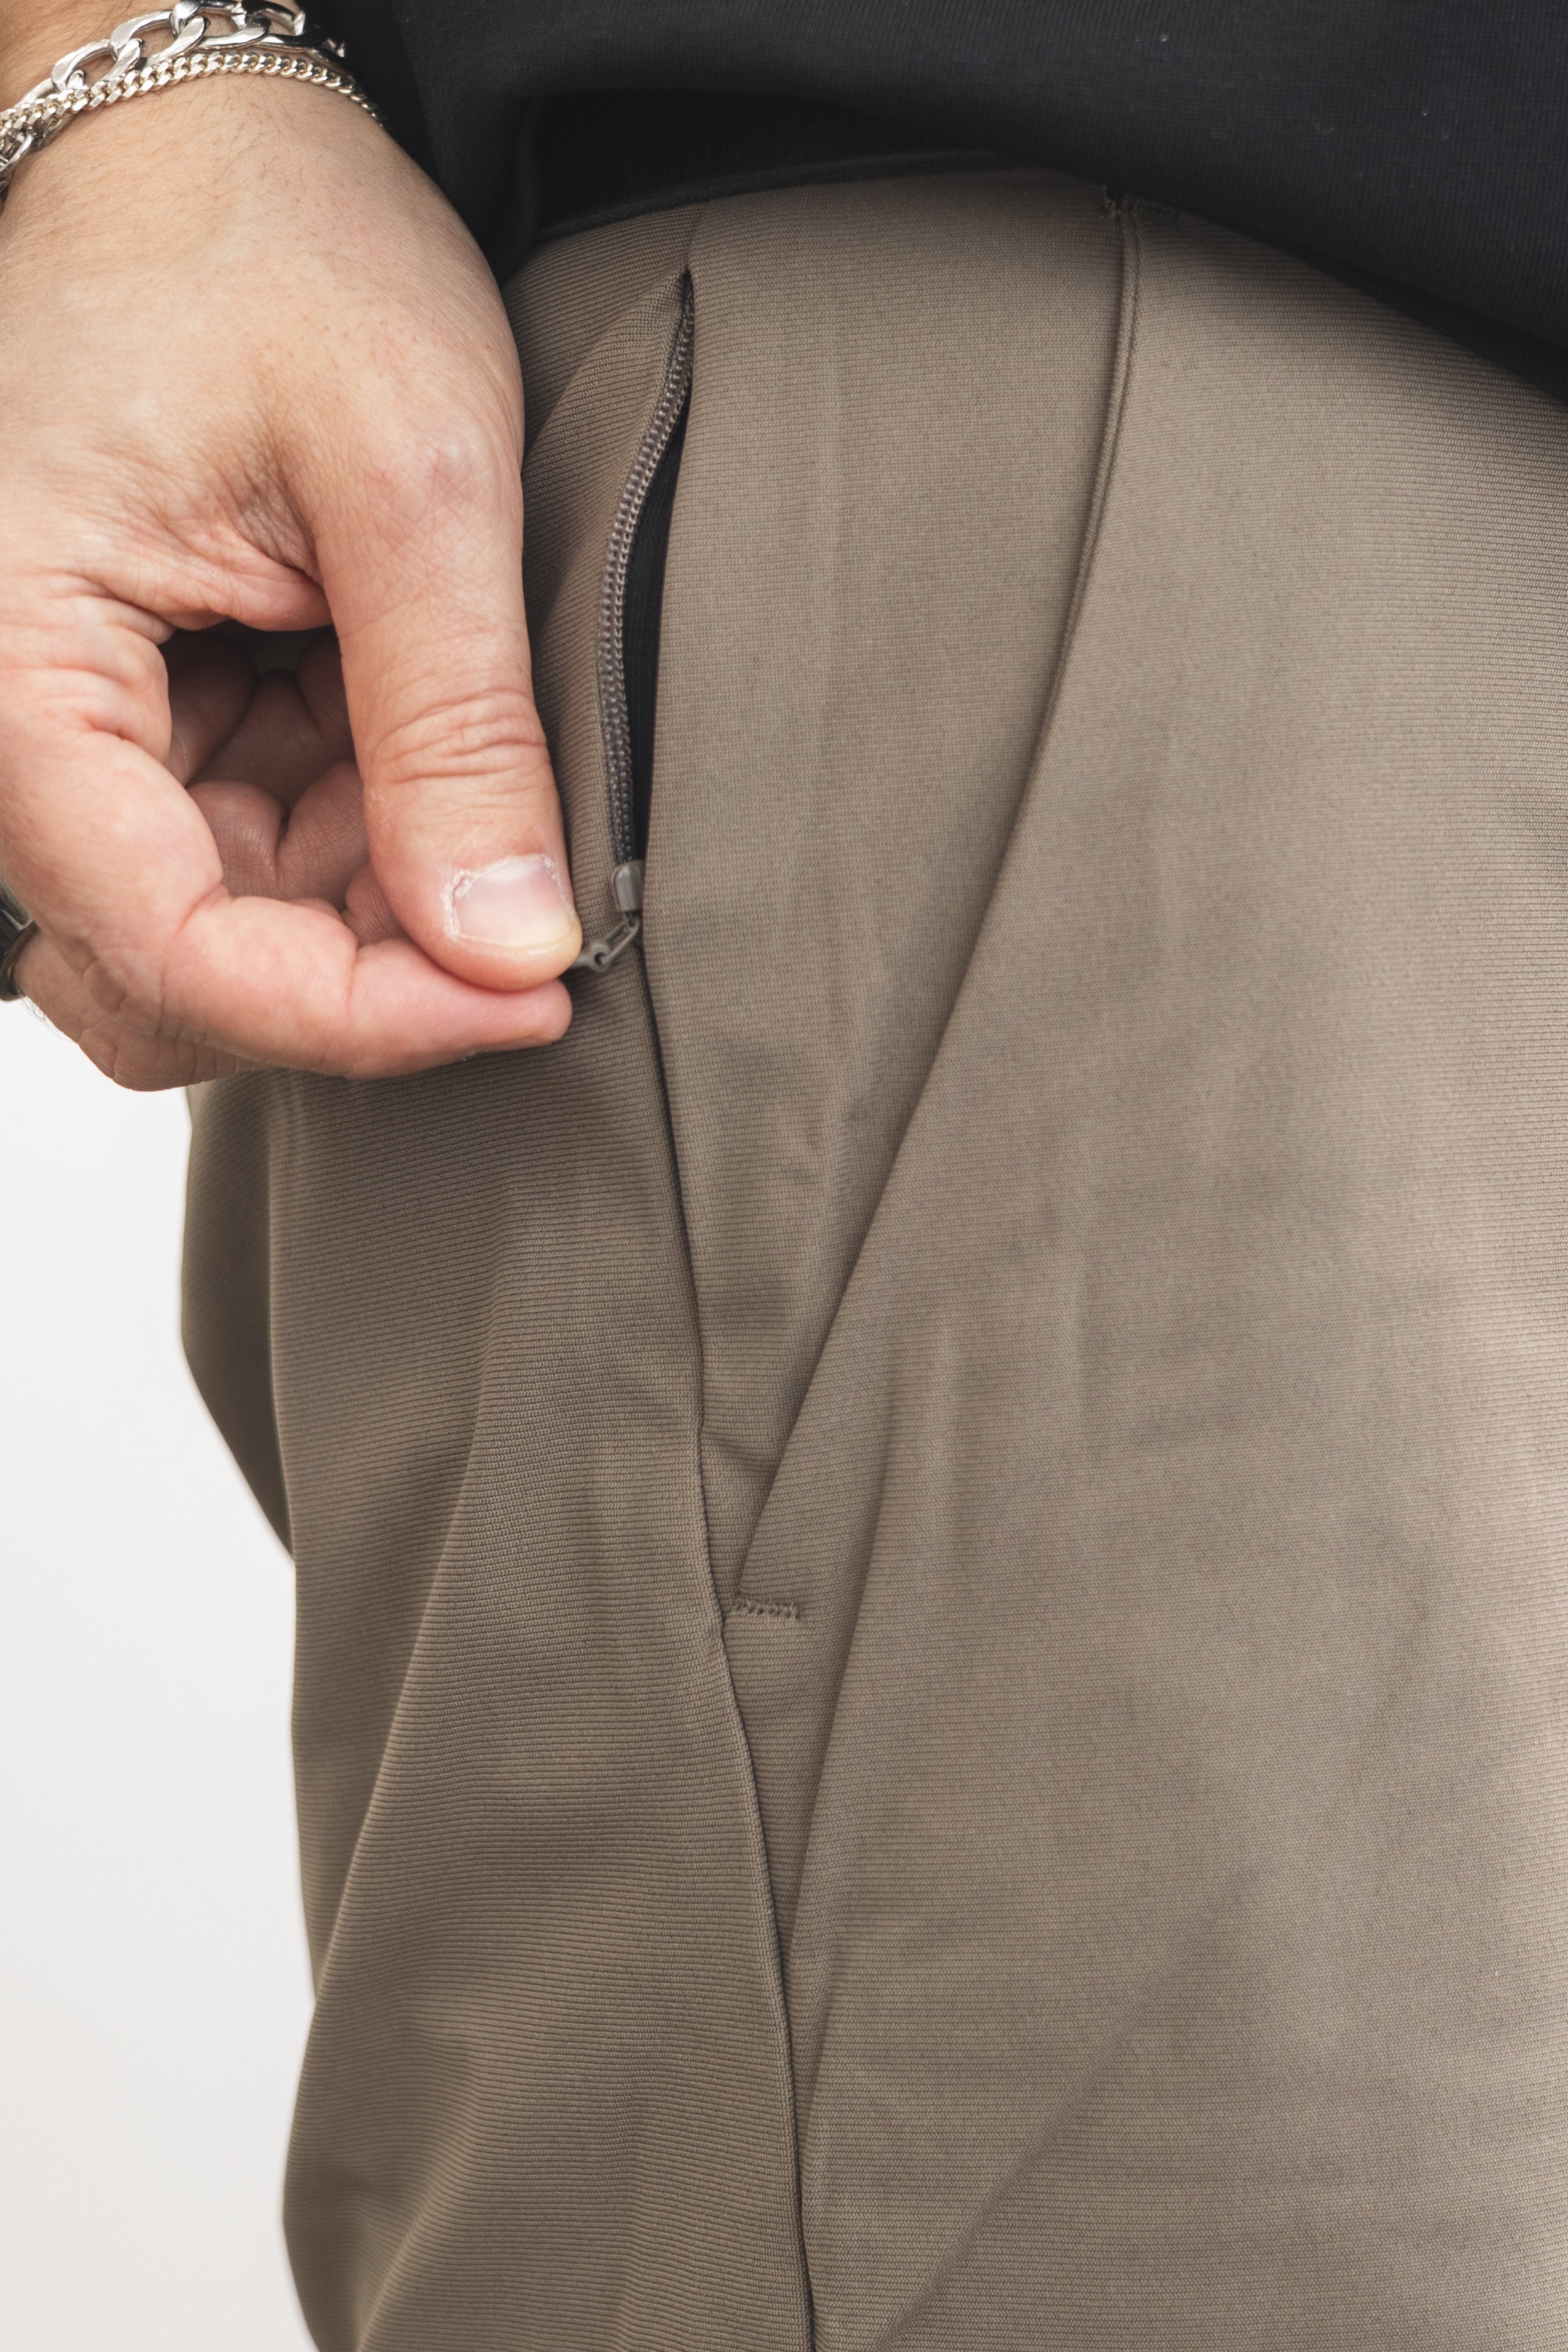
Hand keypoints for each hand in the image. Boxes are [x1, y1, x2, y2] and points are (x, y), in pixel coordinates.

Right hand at [0, 28, 580, 1086]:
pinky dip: (367, 841)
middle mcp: (23, 736)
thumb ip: (456, 725)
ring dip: (375, 906)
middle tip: (533, 914)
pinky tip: (434, 752)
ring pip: (233, 936)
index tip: (529, 1001)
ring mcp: (89, 745)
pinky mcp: (158, 734)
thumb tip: (507, 947)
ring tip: (482, 782)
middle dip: (370, 972)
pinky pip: (258, 859)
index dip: (360, 1015)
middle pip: (188, 975)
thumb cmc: (279, 249)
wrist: (215, 147)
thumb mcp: (411, 472)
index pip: (170, 950)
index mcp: (18, 673)